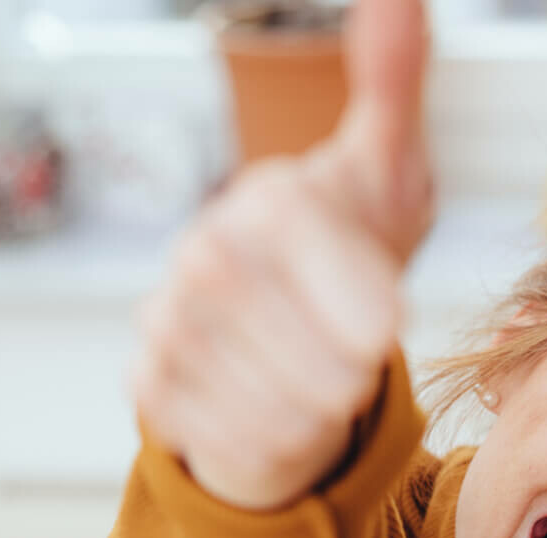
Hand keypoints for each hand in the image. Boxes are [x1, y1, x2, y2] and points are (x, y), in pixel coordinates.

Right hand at [131, 0, 433, 509]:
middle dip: (349, 367)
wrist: (292, 339)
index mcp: (265, 201)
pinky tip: (286, 410)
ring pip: (275, 404)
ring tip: (325, 381)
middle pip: (298, 342)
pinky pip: (237, 441)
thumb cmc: (350, 253)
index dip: (354, 294)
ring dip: (321, 409)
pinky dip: (280, 443)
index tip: (392, 326)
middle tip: (360, 360)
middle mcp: (202, 254)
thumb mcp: (388, 174)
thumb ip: (394, 87)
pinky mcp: (152, 389)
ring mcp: (168, 322)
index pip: (302, 246)